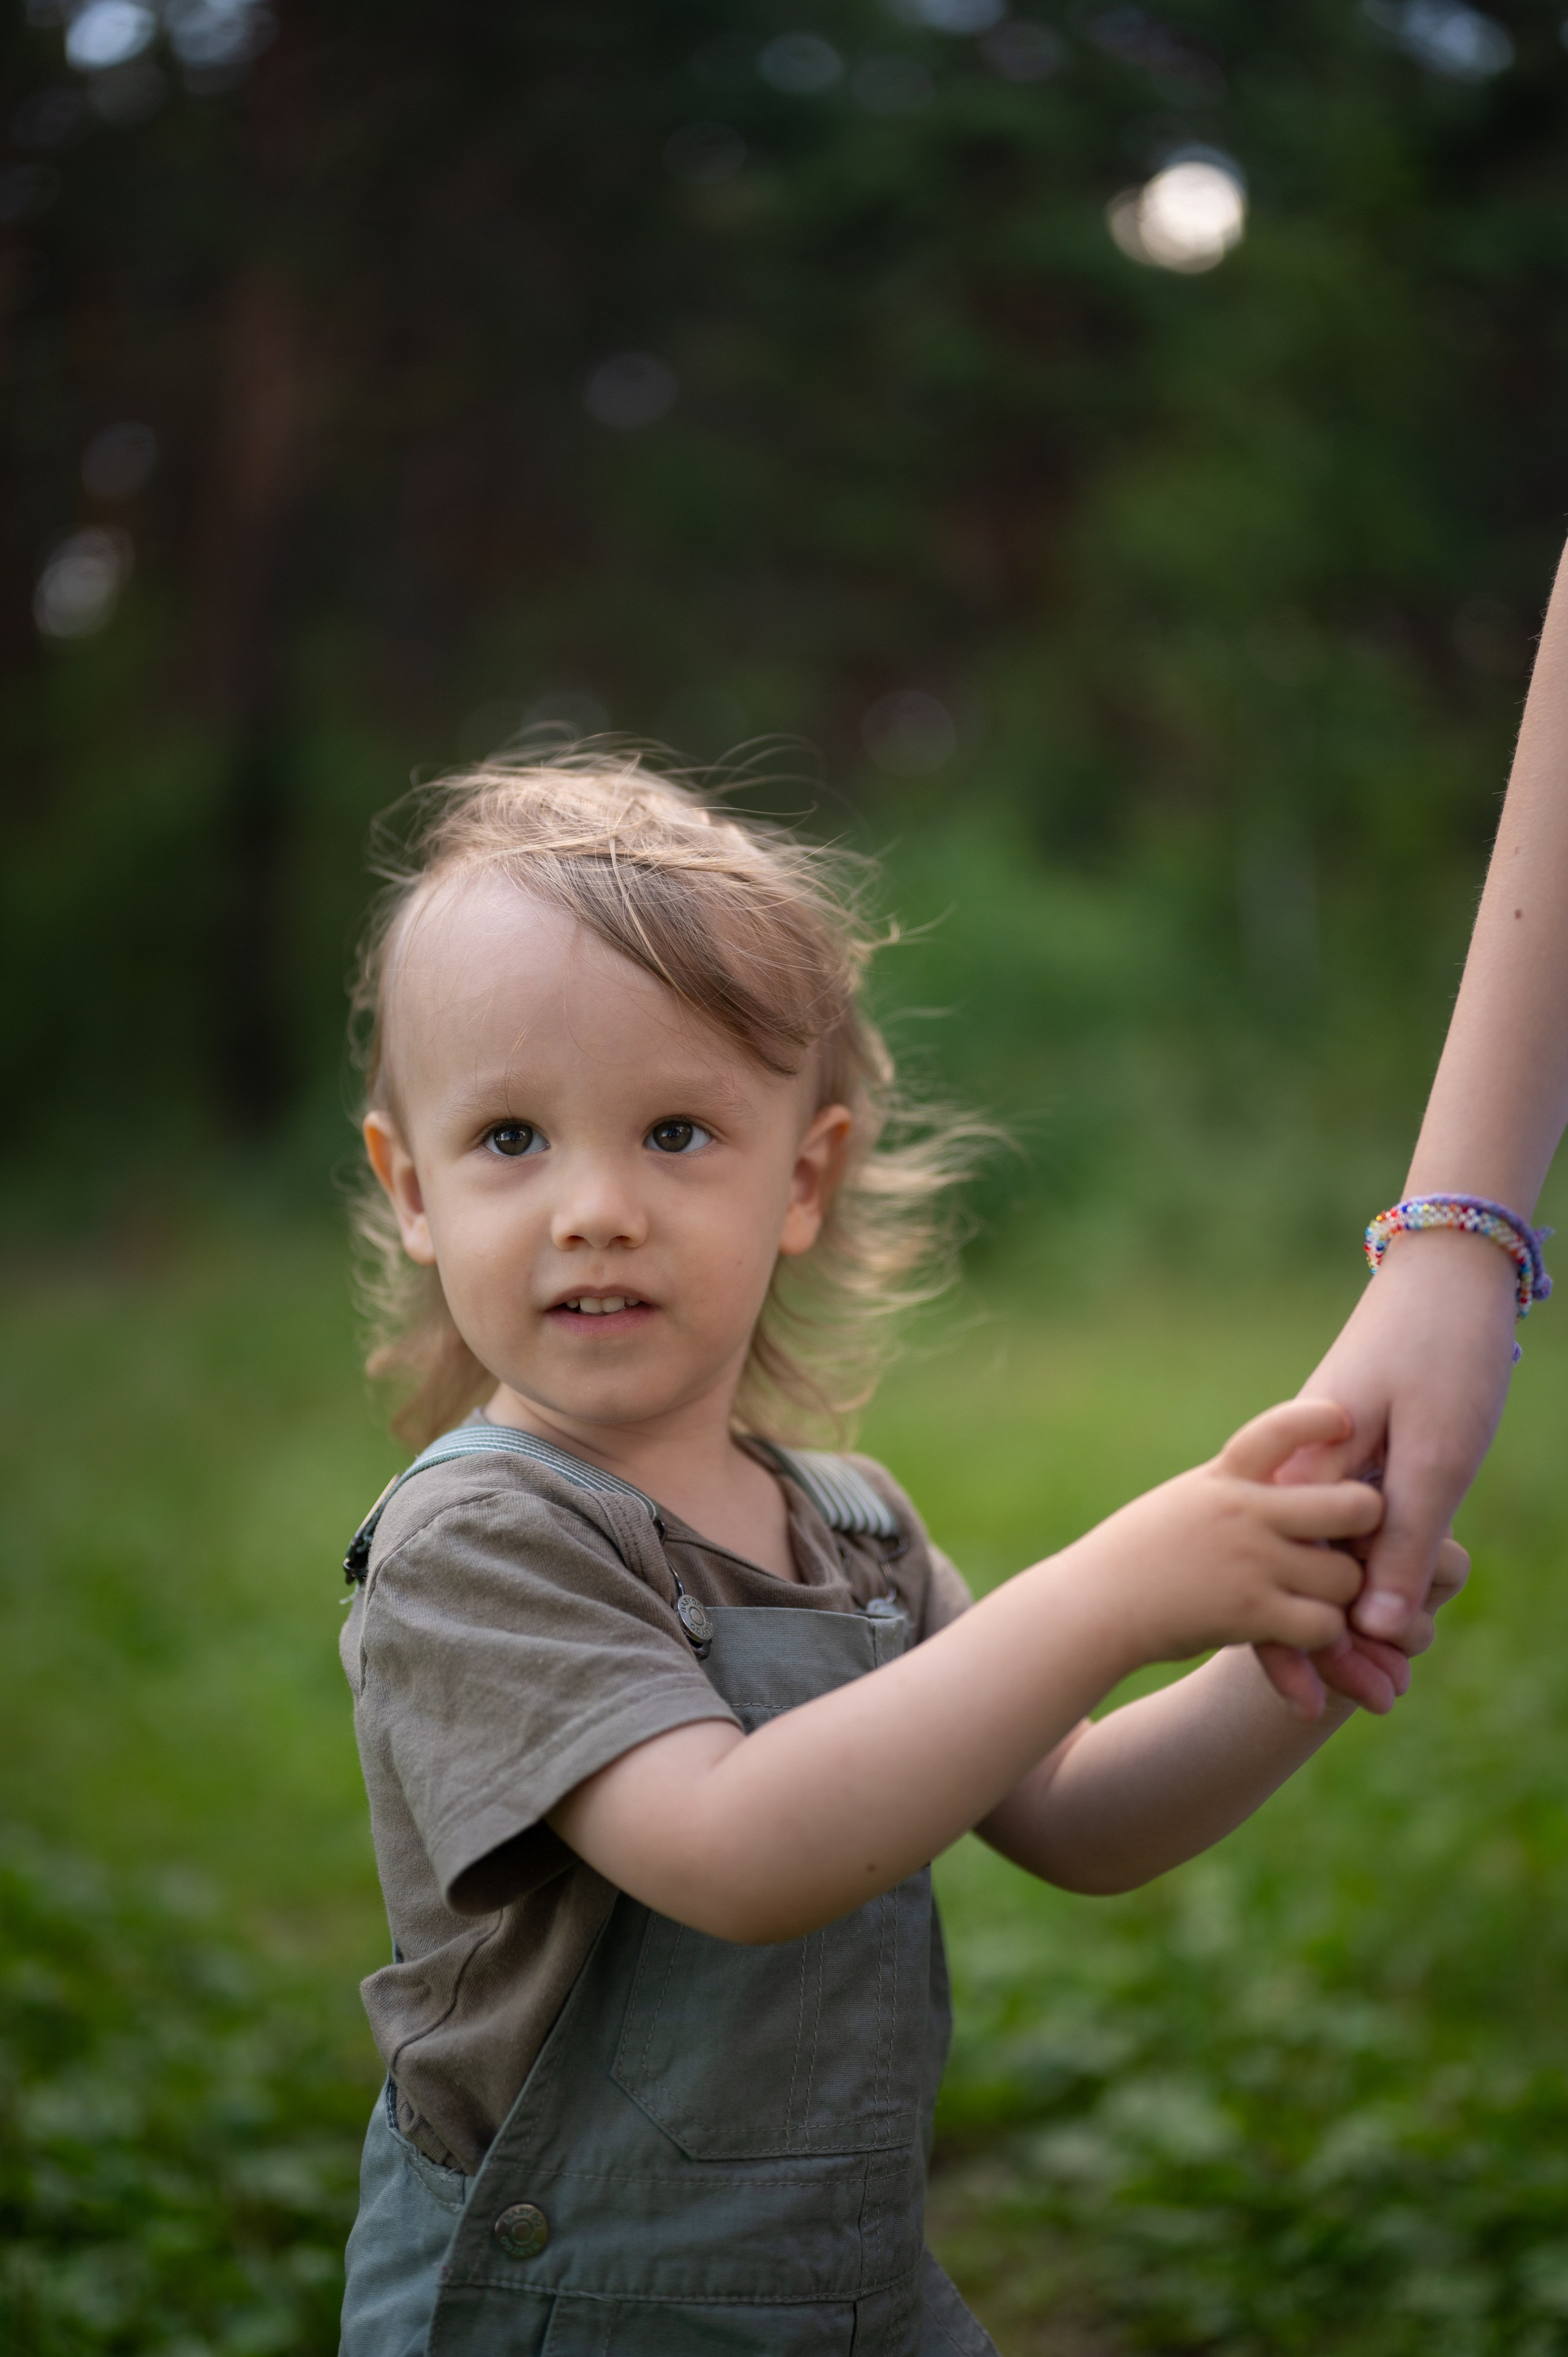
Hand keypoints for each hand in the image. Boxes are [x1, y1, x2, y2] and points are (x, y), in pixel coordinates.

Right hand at [1086, 1398, 1380, 1665]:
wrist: (1092, 1605)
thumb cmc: (1139, 1553)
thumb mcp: (1185, 1500)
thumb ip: (1235, 1486)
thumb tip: (1287, 1472)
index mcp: (1224, 1476)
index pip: (1281, 1429)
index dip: (1320, 1419)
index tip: (1344, 1419)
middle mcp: (1242, 1512)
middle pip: (1351, 1505)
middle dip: (1366, 1523)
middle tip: (1356, 1538)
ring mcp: (1249, 1563)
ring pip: (1345, 1577)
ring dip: (1343, 1594)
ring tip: (1327, 1598)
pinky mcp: (1249, 1615)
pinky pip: (1322, 1626)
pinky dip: (1322, 1637)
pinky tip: (1304, 1635)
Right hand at [1248, 1228, 1513, 1712]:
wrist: (1446, 1273)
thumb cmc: (1443, 1352)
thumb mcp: (1437, 1452)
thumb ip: (1406, 1537)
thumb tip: (1379, 1628)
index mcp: (1304, 1466)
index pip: (1305, 1573)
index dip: (1331, 1643)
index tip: (1364, 1694)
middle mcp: (1296, 1469)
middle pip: (1308, 1575)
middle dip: (1342, 1646)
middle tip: (1388, 1703)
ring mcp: (1313, 1463)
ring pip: (1322, 1561)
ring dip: (1353, 1622)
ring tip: (1391, 1684)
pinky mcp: (1340, 1458)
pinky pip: (1333, 1534)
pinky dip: (1357, 1580)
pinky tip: (1381, 1617)